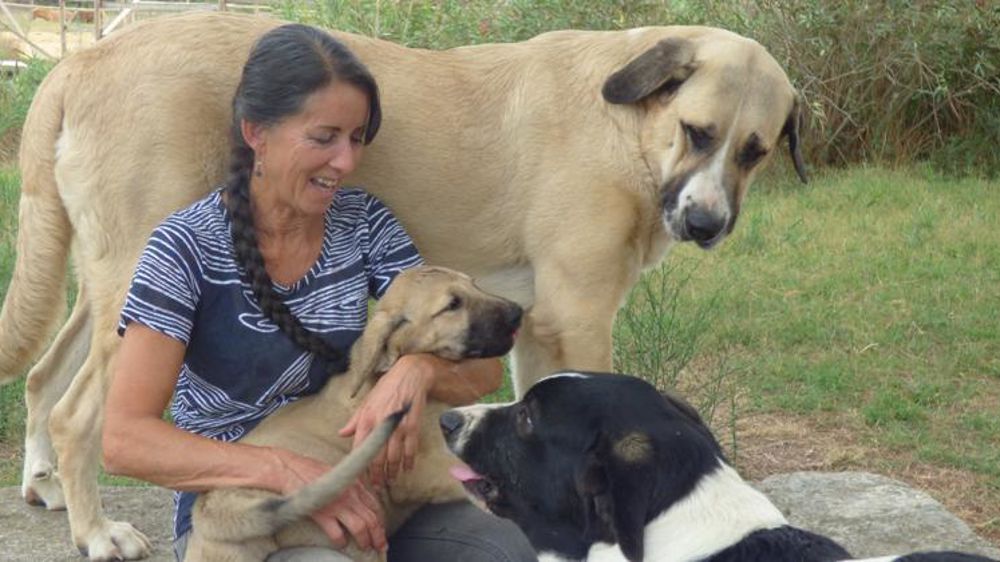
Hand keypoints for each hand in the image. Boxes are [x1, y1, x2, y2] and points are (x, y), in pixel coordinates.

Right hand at [273, 449, 385, 550]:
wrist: (290, 469)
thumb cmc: (311, 471)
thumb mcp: (339, 474)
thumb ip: (350, 488)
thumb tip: (359, 503)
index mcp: (355, 485)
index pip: (375, 506)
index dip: (381, 521)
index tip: (381, 531)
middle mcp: (350, 495)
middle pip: (371, 519)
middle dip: (378, 535)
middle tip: (380, 546)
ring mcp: (337, 504)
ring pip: (360, 527)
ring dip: (365, 540)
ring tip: (365, 547)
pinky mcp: (322, 514)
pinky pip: (337, 533)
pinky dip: (341, 541)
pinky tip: (341, 544)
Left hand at [339, 354, 435, 486]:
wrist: (410, 375)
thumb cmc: (386, 388)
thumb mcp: (367, 402)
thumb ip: (354, 421)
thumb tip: (341, 434)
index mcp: (366, 419)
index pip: (360, 449)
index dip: (360, 466)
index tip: (361, 477)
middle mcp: (381, 425)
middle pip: (377, 458)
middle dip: (377, 475)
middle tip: (377, 485)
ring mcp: (398, 427)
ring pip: (394, 457)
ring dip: (392, 472)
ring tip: (391, 480)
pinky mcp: (413, 426)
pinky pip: (411, 450)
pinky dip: (409, 462)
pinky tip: (407, 469)